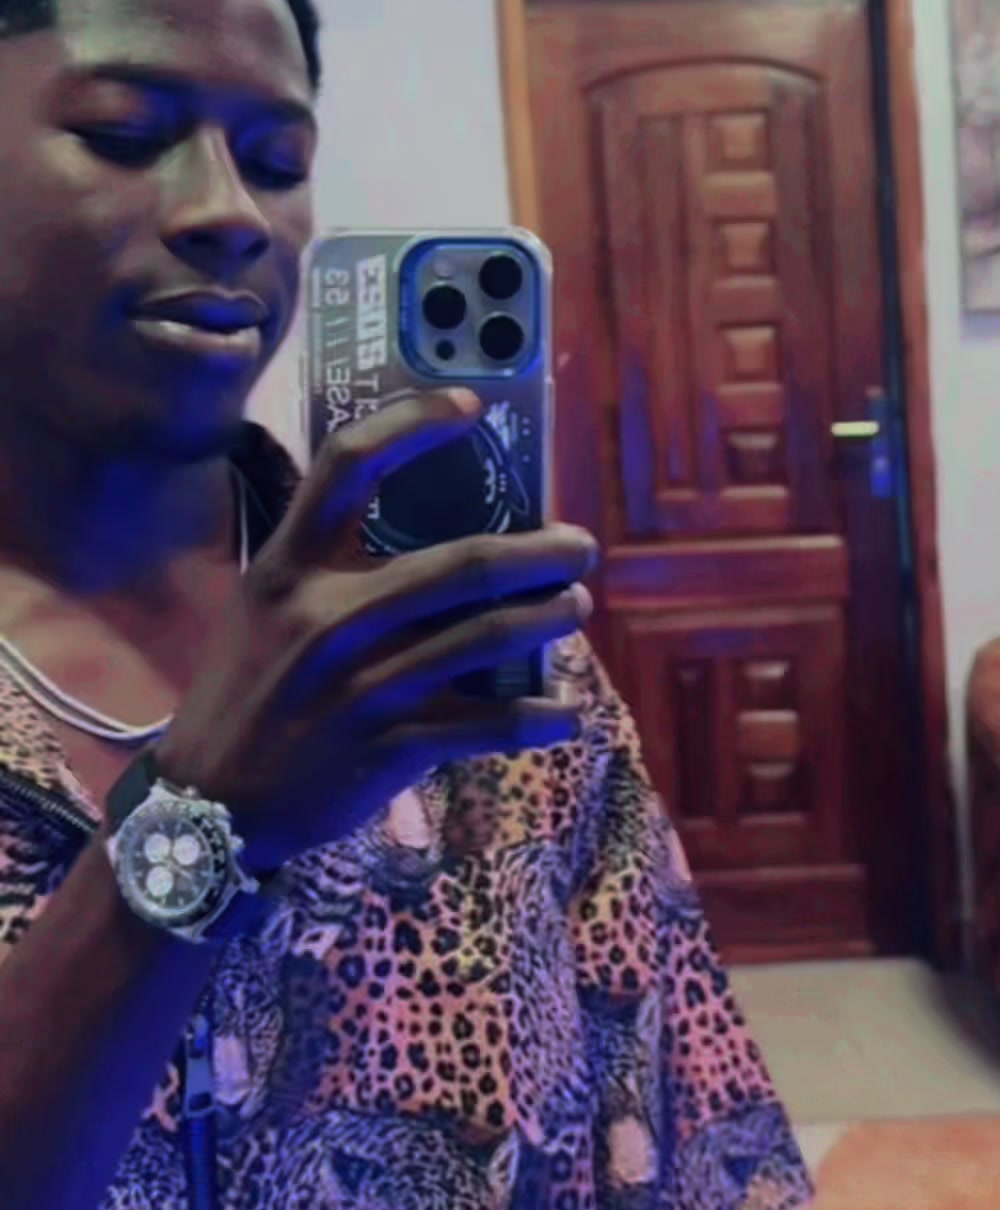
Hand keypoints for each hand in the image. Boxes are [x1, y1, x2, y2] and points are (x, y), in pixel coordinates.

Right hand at [155, 391, 596, 869]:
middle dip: (538, 553)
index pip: (348, 466)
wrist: (209, 805)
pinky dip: (536, 717)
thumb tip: (428, 526)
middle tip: (579, 546)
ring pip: (486, 637)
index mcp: (288, 569)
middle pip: (460, 564)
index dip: (411, 423)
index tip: (470, 404)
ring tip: (575, 606)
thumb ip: (326, 566)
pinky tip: (565, 712)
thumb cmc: (248, 691)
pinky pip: (486, 725)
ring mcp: (363, 685)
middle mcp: (327, 618)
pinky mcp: (389, 747)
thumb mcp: (264, 610)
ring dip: (548, 619)